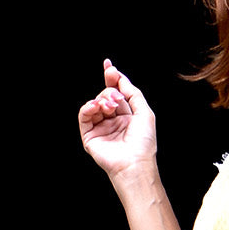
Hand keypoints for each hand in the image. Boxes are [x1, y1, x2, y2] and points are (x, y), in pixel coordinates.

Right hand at [79, 58, 156, 180]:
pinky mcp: (90, 137)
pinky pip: (84, 116)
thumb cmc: (143, 143)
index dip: (112, 78)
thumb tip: (119, 77)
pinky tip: (96, 106)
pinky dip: (88, 107)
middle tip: (116, 99)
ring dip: (101, 100)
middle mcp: (113, 122)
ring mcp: (101, 129)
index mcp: (126, 117)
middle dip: (109, 92)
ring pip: (95, 104)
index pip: (116, 93)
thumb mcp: (144, 111)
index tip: (108, 65)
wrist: (135, 164)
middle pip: (105, 96)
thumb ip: (132, 92)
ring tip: (110, 106)